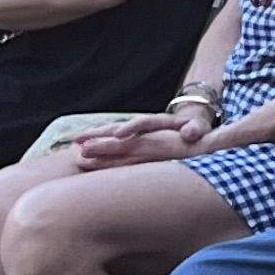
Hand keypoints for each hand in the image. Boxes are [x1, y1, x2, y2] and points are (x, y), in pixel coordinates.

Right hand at [70, 112, 203, 168]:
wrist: (191, 126)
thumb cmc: (196, 130)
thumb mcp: (199, 128)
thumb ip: (195, 129)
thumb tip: (191, 133)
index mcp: (160, 122)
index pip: (143, 123)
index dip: (131, 128)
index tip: (118, 135)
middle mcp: (143, 126)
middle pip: (119, 127)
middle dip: (101, 135)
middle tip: (83, 143)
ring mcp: (135, 133)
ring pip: (111, 134)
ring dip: (94, 138)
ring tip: (75, 144)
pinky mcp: (130, 141)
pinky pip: (110, 142)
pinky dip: (97, 145)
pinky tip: (80, 152)